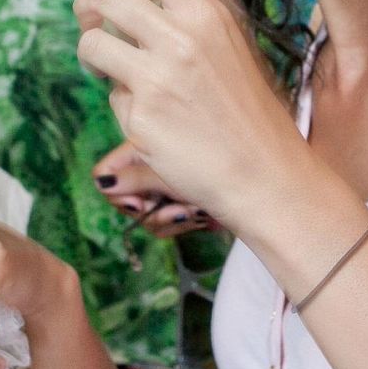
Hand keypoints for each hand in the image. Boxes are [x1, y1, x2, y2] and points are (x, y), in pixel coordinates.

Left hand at [75, 0, 309, 230]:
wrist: (266, 172)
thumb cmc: (246, 111)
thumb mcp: (228, 44)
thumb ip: (186, 15)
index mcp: (207, 12)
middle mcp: (183, 35)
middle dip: (85, 3)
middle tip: (89, 19)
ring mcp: (160, 74)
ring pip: (92, 40)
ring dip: (92, 52)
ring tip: (109, 69)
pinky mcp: (142, 114)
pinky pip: (110, 94)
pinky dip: (121, 103)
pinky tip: (151, 118)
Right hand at [94, 142, 211, 238]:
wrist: (266, 189)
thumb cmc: (221, 171)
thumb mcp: (171, 173)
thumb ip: (135, 178)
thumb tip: (102, 182)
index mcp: (143, 146)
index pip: (105, 173)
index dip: (118, 193)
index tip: (141, 204)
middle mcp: (152, 163)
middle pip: (127, 199)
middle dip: (153, 210)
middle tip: (180, 210)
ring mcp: (168, 184)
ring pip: (148, 216)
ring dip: (173, 219)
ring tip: (198, 211)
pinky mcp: (183, 200)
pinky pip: (168, 222)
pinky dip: (184, 222)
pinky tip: (203, 216)